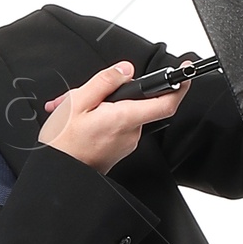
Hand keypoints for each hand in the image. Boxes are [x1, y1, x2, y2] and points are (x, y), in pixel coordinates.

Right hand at [38, 59, 191, 174]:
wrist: (58, 173)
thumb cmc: (64, 143)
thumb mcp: (78, 102)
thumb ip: (105, 82)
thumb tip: (125, 69)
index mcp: (124, 119)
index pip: (165, 103)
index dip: (179, 87)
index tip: (184, 75)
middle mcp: (131, 133)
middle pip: (137, 103)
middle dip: (114, 93)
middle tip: (89, 94)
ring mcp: (127, 143)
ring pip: (124, 112)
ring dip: (102, 106)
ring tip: (78, 110)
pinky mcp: (120, 149)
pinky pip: (117, 125)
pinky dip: (102, 118)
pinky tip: (82, 120)